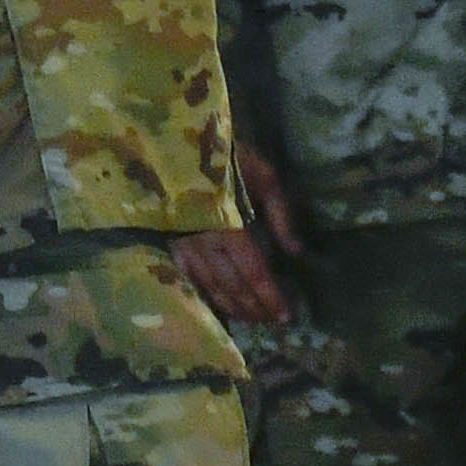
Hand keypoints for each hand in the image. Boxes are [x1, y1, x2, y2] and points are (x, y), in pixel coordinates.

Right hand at [173, 148, 303, 329]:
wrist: (178, 144)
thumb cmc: (226, 157)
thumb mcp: (263, 176)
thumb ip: (281, 214)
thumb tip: (296, 252)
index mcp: (230, 226)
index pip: (255, 273)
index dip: (271, 297)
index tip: (286, 315)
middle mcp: (205, 242)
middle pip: (234, 287)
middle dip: (255, 308)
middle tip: (272, 321)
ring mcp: (183, 246)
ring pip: (210, 287)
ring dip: (233, 308)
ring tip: (252, 319)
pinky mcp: (169, 243)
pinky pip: (187, 279)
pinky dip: (205, 296)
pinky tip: (217, 306)